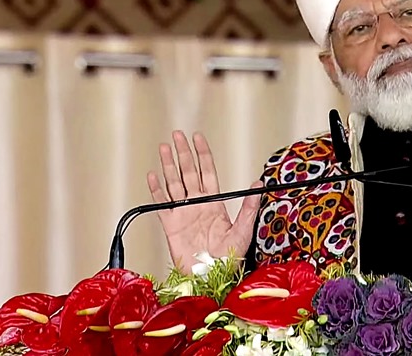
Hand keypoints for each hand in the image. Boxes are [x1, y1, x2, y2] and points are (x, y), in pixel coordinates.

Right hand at [147, 131, 261, 272]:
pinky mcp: (171, 226)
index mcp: (214, 203)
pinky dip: (156, 190)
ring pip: (174, 183)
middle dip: (183, 153)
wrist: (212, 277)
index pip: (207, 171)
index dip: (202, 154)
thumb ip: (249, 207)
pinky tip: (153, 176)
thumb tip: (258, 185)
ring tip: (164, 148)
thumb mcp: (244, 230)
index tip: (198, 138)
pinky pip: (161, 204)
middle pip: (188, 172)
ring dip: (169, 165)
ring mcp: (183, 213)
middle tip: (177, 135)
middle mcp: (197, 204)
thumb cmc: (229, 257)